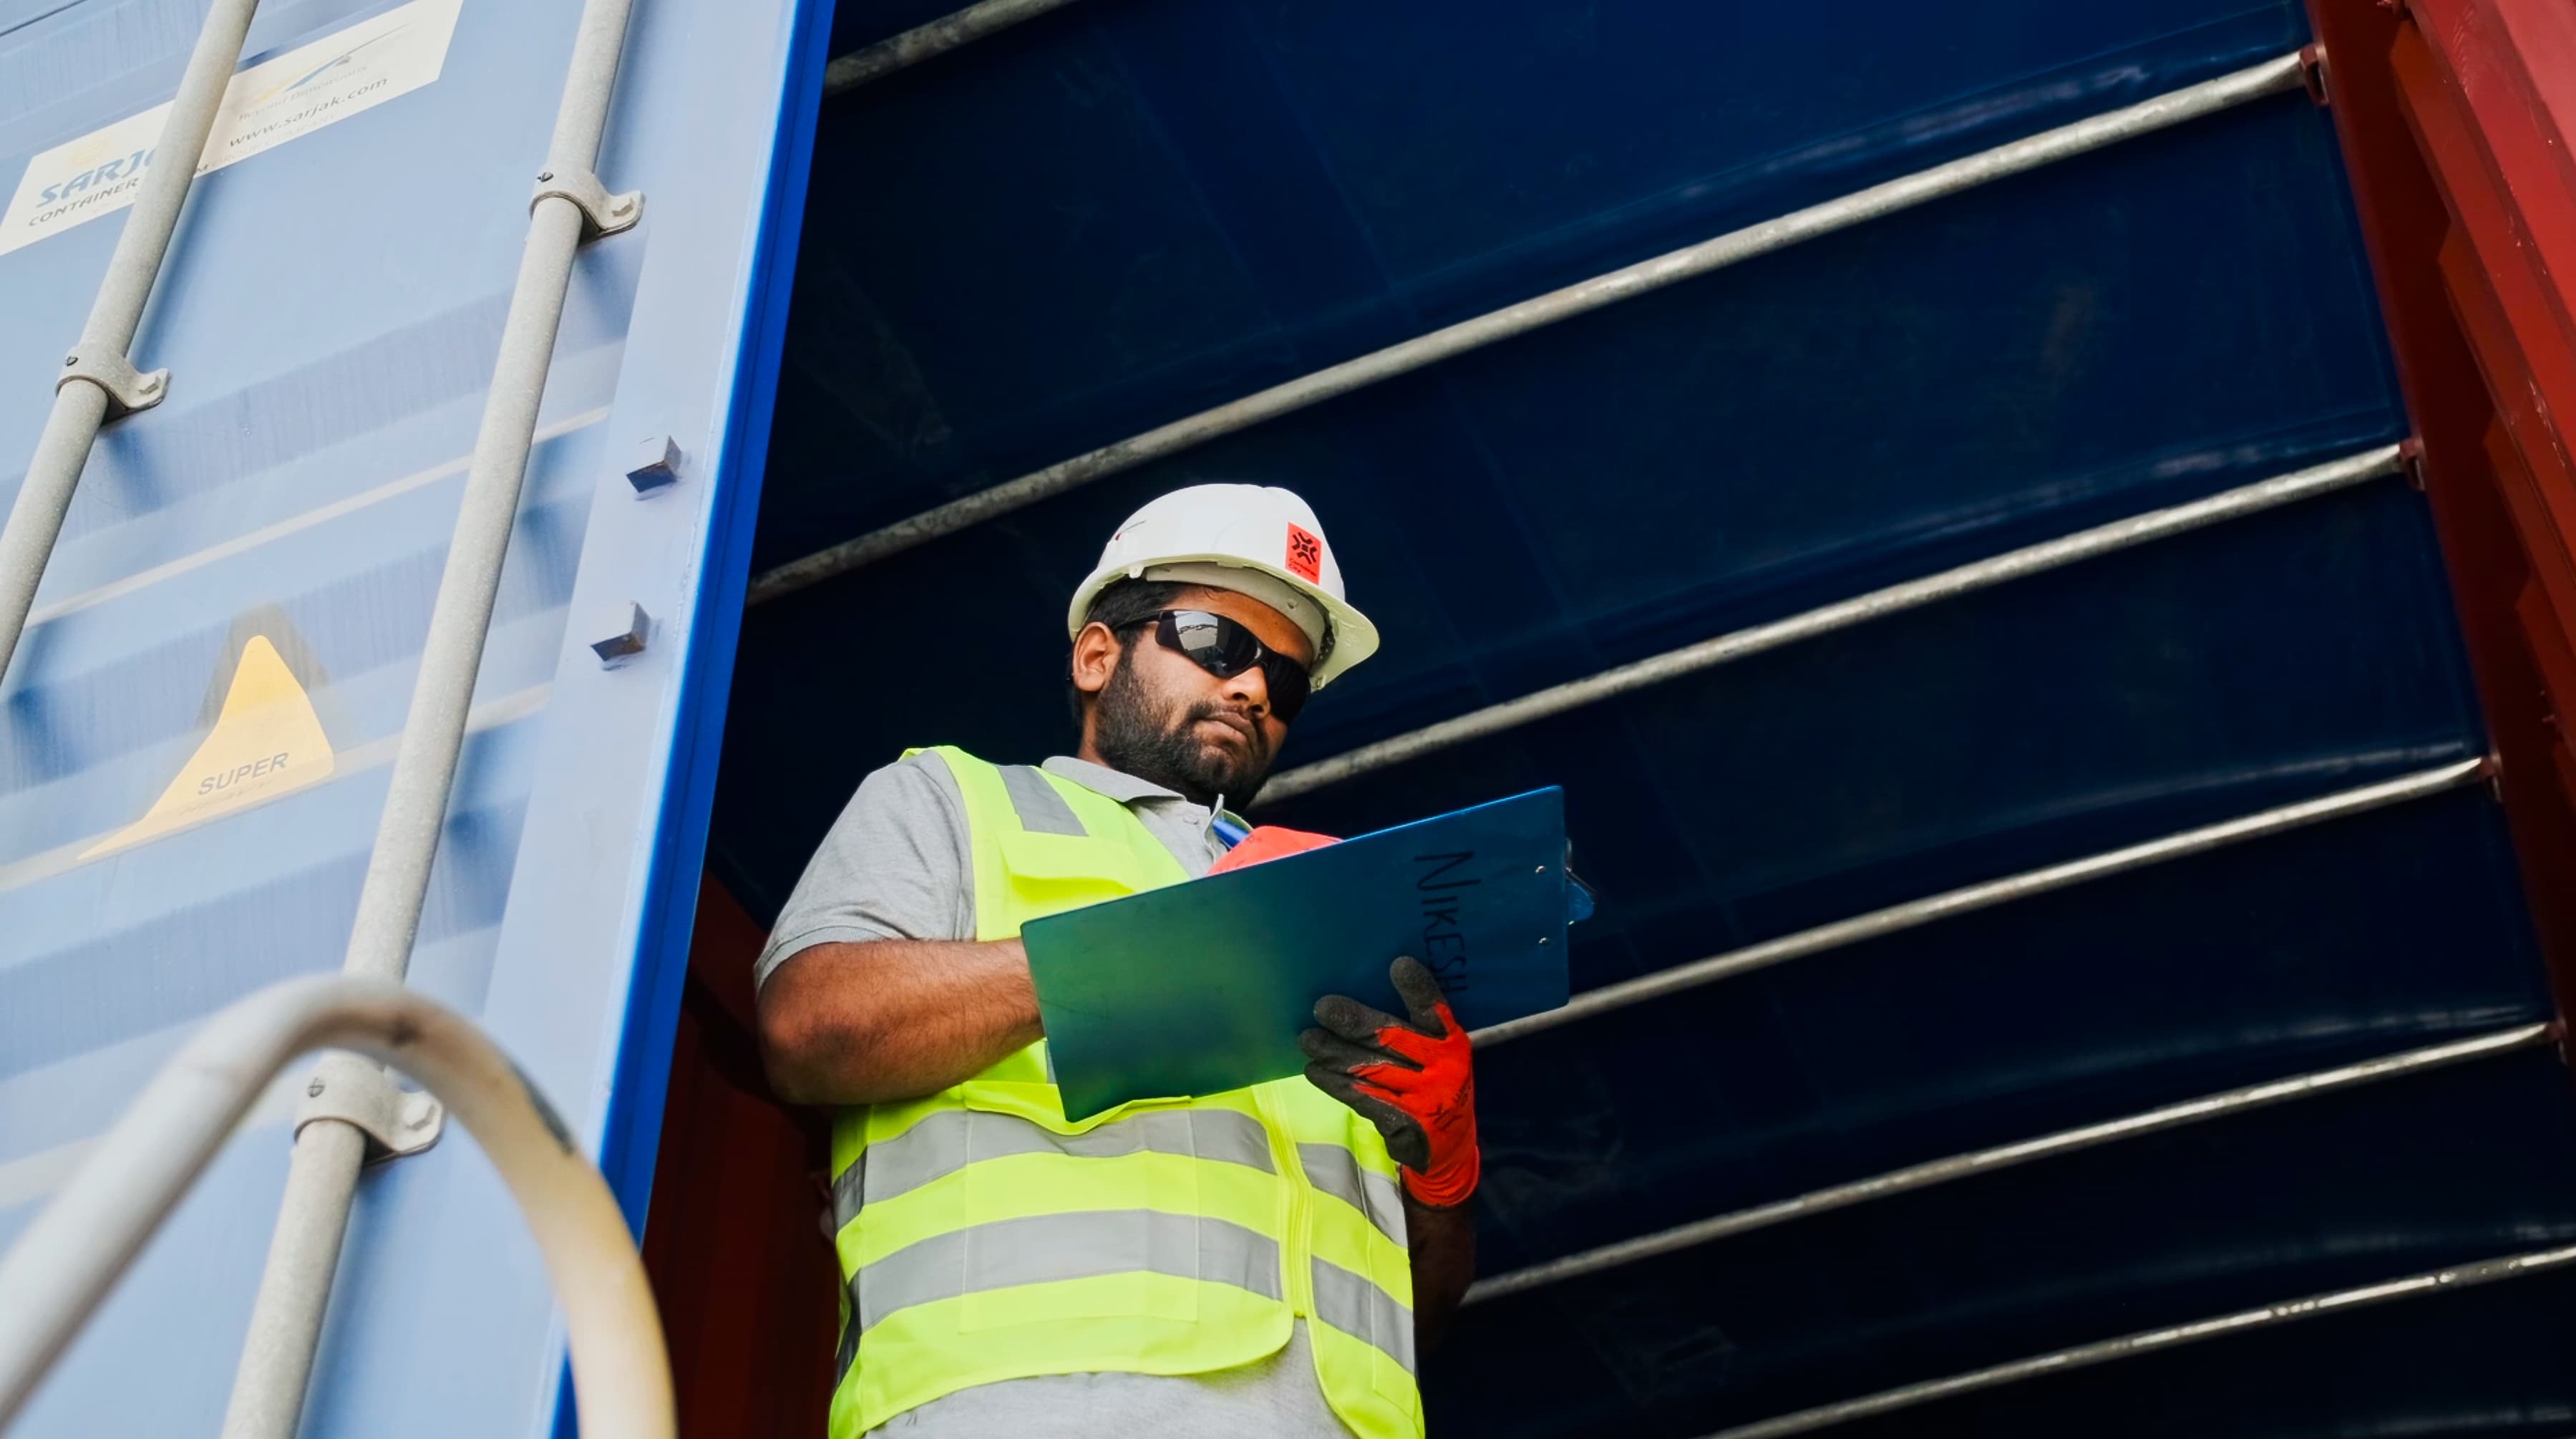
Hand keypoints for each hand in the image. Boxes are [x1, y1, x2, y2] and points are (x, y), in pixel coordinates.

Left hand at [1299, 956, 1478, 1207]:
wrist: (1451, 1147)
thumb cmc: (1435, 1084)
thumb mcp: (1438, 1055)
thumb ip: (1410, 1031)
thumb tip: (1355, 999)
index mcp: (1451, 1043)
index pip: (1436, 1011)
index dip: (1418, 989)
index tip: (1399, 965)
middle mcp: (1442, 1068)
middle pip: (1392, 1038)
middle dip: (1355, 1021)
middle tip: (1322, 1007)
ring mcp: (1424, 1098)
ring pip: (1370, 1069)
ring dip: (1334, 1053)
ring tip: (1307, 1039)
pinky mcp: (1404, 1123)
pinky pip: (1363, 1098)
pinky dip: (1335, 1084)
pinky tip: (1314, 1071)